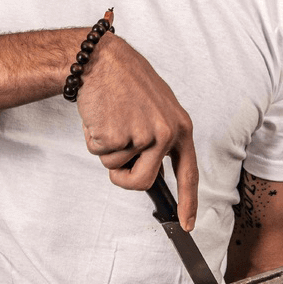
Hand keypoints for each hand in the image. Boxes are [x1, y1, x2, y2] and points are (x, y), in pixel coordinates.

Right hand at [77, 34, 198, 230]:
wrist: (102, 60)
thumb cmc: (126, 82)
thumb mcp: (157, 108)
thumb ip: (159, 138)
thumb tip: (152, 170)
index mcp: (180, 127)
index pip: (188, 173)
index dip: (189, 202)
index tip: (187, 223)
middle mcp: (165, 134)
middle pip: (143, 182)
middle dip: (123, 178)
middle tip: (115, 154)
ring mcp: (142, 135)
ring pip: (116, 167)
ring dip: (106, 149)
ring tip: (110, 119)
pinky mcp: (117, 135)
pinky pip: (100, 153)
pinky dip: (93, 137)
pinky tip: (100, 115)